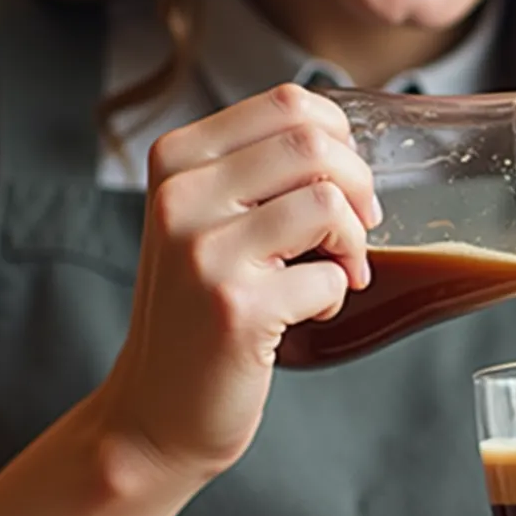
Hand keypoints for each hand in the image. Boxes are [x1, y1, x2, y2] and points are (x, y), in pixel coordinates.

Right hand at [89, 84, 381, 480]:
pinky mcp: (236, 307)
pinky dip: (336, 294)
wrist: (155, 412)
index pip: (289, 103)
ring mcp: (204, 251)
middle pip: (314, 144)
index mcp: (176, 160)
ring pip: (328, 203)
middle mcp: (181, 196)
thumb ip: (256, 174)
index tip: (343, 187)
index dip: (342, 140)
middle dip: (360, 188)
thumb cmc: (198, 313)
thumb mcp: (206, 223)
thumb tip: (349, 145)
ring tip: (338, 274)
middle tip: (355, 234)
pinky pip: (329, 275)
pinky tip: (309, 313)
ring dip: (354, 243)